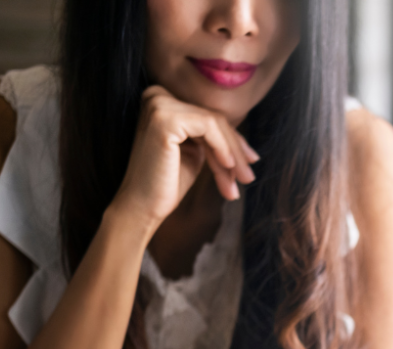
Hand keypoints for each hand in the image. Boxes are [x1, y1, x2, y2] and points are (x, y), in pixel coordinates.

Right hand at [111, 85, 258, 228]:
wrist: (141, 207)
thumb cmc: (166, 184)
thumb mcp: (196, 154)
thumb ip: (213, 140)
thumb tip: (247, 146)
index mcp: (163, 102)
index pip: (208, 118)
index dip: (233, 142)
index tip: (250, 163)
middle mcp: (157, 96)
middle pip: (213, 119)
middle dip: (236, 151)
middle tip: (249, 177)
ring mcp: (159, 104)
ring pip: (215, 123)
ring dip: (233, 155)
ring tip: (240, 181)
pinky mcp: (165, 118)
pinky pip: (209, 127)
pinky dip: (223, 148)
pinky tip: (228, 167)